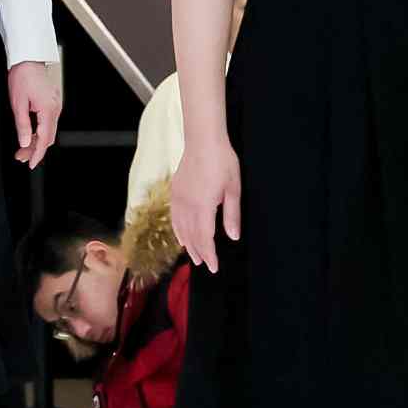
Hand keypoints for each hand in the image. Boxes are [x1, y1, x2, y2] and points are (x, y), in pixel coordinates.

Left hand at [7, 59, 60, 168]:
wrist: (28, 59)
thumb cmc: (22, 76)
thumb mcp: (17, 103)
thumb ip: (22, 125)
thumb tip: (24, 143)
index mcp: (47, 109)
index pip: (44, 139)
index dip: (37, 154)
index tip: (30, 163)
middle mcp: (55, 108)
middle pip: (48, 137)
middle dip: (35, 149)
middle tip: (21, 157)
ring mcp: (55, 105)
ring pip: (49, 130)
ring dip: (37, 141)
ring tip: (23, 148)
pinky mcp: (52, 102)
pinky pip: (49, 122)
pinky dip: (40, 131)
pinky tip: (31, 134)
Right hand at [170, 132, 242, 261]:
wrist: (203, 140)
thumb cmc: (222, 161)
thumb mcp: (233, 188)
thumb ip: (232, 214)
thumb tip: (233, 236)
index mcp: (204, 206)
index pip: (205, 237)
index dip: (209, 254)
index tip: (213, 266)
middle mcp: (188, 205)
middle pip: (192, 235)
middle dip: (199, 252)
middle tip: (204, 265)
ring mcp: (179, 198)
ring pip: (181, 228)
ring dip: (188, 244)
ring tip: (193, 256)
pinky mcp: (175, 191)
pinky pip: (174, 217)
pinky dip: (177, 230)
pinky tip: (181, 236)